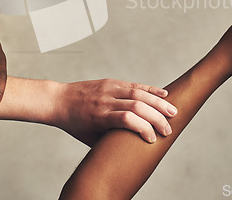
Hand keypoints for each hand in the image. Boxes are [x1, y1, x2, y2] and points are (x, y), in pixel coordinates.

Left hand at [53, 79, 176, 145]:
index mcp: (99, 116)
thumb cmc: (74, 124)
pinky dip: (150, 89)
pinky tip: (163, 94)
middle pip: (136, 106)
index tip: (153, 139)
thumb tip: (131, 148)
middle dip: (156, 117)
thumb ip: (110, 140)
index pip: (126, 119)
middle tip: (169, 129)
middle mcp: (105, 101)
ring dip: (158, 102)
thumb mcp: (90, 138)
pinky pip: (133, 85)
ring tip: (173, 111)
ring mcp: (108, 89)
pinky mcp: (111, 82)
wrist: (58, 100)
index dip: (143, 128)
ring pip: (137, 93)